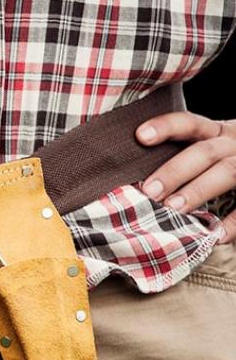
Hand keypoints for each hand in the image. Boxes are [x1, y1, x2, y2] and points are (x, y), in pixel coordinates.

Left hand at [137, 113, 235, 242]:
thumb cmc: (224, 161)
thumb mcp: (210, 149)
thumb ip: (181, 158)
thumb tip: (135, 185)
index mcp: (216, 132)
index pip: (190, 123)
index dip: (166, 127)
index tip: (140, 136)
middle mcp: (234, 144)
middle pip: (205, 152)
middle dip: (175, 170)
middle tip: (150, 191)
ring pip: (227, 172)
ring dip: (198, 190)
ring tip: (173, 209)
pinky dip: (233, 223)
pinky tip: (214, 236)